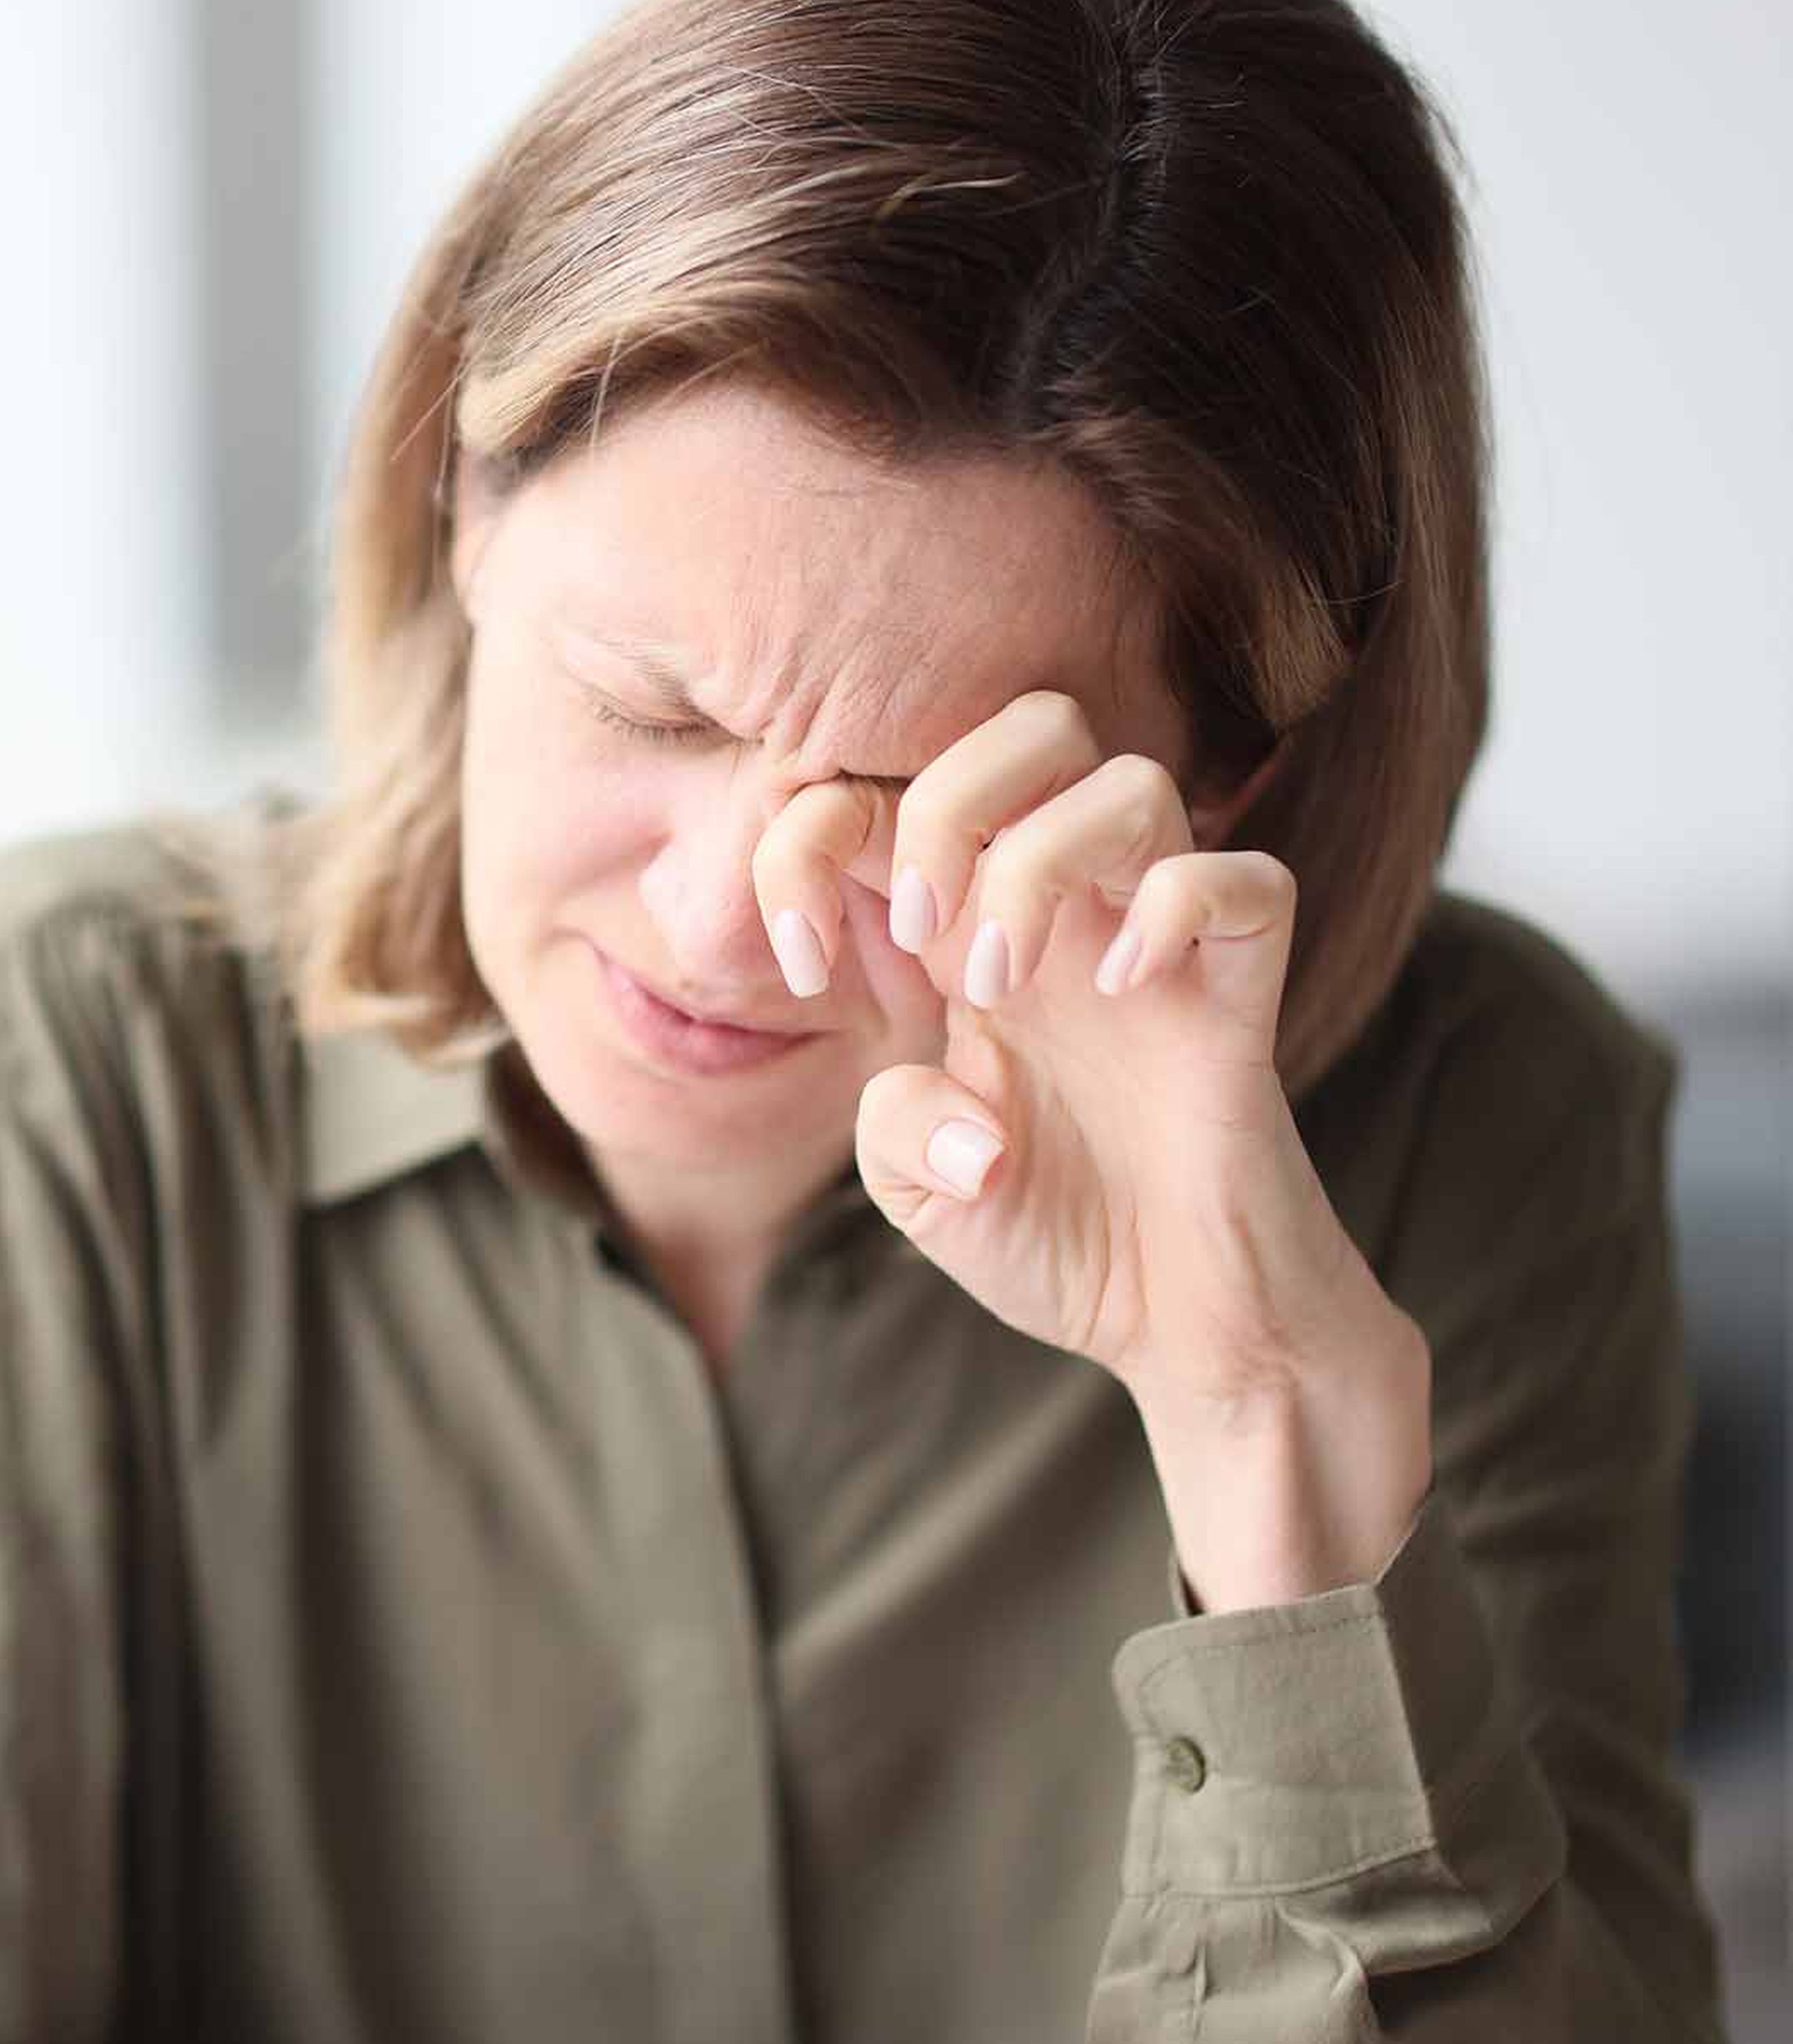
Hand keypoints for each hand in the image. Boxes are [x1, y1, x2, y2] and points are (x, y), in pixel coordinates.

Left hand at [753, 689, 1431, 1603]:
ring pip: (1132, 778)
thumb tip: (963, 1110)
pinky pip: (1244, 878)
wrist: (1179, 1320)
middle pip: (1033, 722)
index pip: (891, 786)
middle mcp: (1067, 904)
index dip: (808, 837)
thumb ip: (893, 1127)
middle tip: (921, 936)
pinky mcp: (1243, 986)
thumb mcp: (919, 1192)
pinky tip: (1127, 994)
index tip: (798, 964)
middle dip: (948, 801)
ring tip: (1002, 987)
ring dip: (1038, 865)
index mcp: (969, 922)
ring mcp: (1160, 935)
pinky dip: (1174, 914)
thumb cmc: (1054, 1233)